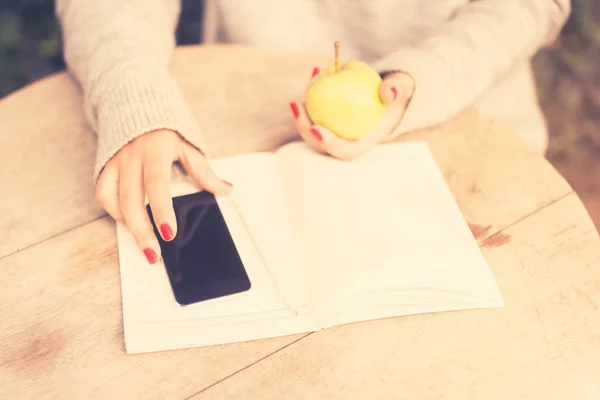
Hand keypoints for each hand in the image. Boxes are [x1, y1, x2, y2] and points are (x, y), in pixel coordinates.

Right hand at [95, 129, 231, 263]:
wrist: (136, 105)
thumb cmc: (166, 129)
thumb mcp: (189, 146)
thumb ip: (204, 171)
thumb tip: (226, 190)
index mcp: (156, 150)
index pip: (157, 185)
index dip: (161, 211)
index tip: (169, 233)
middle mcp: (132, 157)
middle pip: (133, 200)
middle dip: (142, 231)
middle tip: (153, 254)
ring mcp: (116, 162)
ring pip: (114, 200)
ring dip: (128, 226)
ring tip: (144, 245)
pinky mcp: (105, 166)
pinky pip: (103, 194)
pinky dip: (114, 212)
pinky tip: (129, 224)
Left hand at [290, 69, 414, 159]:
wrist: (390, 91)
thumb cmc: (396, 92)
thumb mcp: (403, 89)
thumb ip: (398, 90)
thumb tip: (388, 92)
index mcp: (364, 142)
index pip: (346, 151)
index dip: (329, 145)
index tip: (316, 129)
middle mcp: (347, 141)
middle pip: (322, 145)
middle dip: (305, 130)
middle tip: (298, 106)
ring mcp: (335, 131)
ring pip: (313, 128)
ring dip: (303, 113)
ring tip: (304, 89)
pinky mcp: (328, 119)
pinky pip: (316, 110)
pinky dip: (313, 93)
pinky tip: (315, 72)